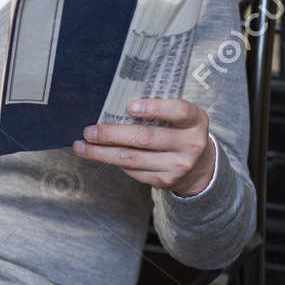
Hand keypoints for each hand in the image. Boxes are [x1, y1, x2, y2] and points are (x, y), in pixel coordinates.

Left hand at [72, 97, 214, 193]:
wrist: (201, 168)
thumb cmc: (182, 132)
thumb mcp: (182, 117)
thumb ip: (161, 108)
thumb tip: (116, 103)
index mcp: (195, 121)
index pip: (178, 111)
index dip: (154, 108)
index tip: (129, 106)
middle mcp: (190, 144)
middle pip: (144, 138)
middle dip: (111, 134)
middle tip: (89, 131)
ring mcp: (178, 166)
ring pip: (132, 158)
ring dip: (102, 152)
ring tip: (83, 146)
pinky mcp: (165, 181)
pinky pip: (134, 171)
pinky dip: (115, 162)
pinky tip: (102, 154)